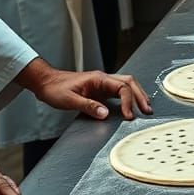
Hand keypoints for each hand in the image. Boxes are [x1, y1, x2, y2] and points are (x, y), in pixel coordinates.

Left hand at [16, 57, 152, 119]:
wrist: (46, 83)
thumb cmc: (55, 89)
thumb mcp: (69, 100)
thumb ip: (88, 106)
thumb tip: (105, 114)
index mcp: (98, 79)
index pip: (121, 87)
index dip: (128, 102)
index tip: (128, 116)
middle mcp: (103, 79)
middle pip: (130, 83)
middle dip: (140, 96)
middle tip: (147, 110)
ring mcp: (102, 84)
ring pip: (126, 85)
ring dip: (136, 96)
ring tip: (144, 108)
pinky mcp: (100, 90)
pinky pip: (119, 91)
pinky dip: (128, 98)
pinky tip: (130, 107)